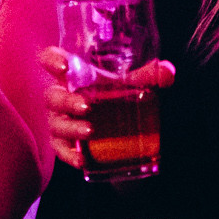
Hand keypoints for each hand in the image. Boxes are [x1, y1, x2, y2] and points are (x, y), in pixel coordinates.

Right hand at [37, 45, 175, 170]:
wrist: (115, 123)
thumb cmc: (115, 93)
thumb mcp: (133, 82)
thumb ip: (150, 75)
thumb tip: (167, 72)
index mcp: (73, 75)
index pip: (51, 59)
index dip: (51, 60)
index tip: (63, 66)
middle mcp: (62, 96)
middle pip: (52, 96)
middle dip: (67, 101)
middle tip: (87, 106)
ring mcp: (60, 120)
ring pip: (56, 124)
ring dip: (70, 128)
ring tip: (90, 131)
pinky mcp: (65, 143)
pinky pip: (61, 150)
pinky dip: (69, 155)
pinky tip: (82, 159)